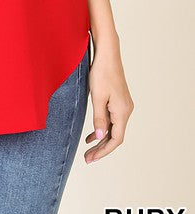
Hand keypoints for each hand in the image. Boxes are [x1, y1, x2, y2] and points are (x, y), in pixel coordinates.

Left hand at [84, 39, 134, 163]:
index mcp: (122, 112)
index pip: (116, 139)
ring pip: (114, 128)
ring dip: (102, 139)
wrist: (107, 54)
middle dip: (101, 148)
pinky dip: (103, 127)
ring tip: (89, 149)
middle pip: (115, 136)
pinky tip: (94, 133)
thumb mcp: (97, 97)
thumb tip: (100, 137)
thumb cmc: (101, 73)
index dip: (103, 151)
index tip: (91, 158)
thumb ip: (99, 118)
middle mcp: (126, 110)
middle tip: (87, 158)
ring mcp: (123, 105)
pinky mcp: (119, 100)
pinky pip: (112, 119)